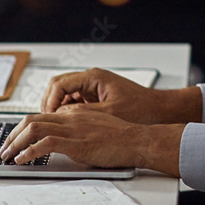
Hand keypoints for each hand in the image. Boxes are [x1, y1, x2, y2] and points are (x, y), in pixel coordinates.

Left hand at [0, 109, 184, 174]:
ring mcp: (72, 129)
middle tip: (4, 148)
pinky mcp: (75, 143)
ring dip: (14, 142)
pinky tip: (21, 160)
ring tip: (7, 155)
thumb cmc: (122, 137)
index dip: (24, 128)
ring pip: (33, 128)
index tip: (15, 140)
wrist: (137, 139)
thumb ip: (80, 129)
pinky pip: (44, 144)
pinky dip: (28, 152)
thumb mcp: (97, 127)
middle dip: (12, 134)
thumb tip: (64, 140)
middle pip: (32, 119)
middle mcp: (70, 117)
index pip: (42, 115)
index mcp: (75, 113)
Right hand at [41, 68, 200, 124]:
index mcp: (94, 77)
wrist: (160, 110)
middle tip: (44, 122)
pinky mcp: (96, 97)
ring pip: (64, 94)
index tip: (46, 117)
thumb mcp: (108, 113)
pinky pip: (74, 101)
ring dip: (56, 109)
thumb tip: (60, 117)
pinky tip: (65, 126)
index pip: (60, 84)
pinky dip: (66, 112)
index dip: (49, 101)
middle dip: (48, 104)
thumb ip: (82, 114)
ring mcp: (93, 87)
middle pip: (58, 87)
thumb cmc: (141, 109)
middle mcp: (92, 79)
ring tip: (52, 126)